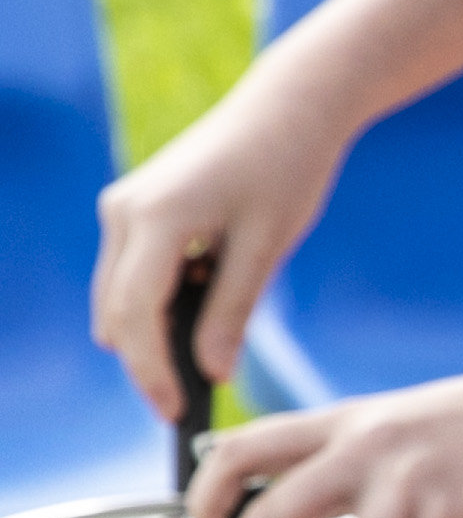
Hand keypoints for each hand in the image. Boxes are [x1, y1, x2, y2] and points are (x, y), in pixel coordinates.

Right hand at [91, 93, 355, 422]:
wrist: (289, 105)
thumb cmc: (288, 168)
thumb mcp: (267, 246)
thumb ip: (233, 310)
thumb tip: (210, 371)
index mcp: (155, 218)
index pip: (137, 315)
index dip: (152, 371)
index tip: (174, 412)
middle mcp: (124, 212)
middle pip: (119, 311)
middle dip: (147, 361)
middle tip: (185, 406)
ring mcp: (123, 207)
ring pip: (120, 295)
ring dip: (150, 333)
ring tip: (197, 371)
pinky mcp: (135, 208)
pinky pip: (133, 272)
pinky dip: (157, 302)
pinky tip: (199, 321)